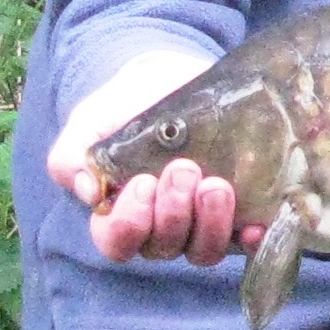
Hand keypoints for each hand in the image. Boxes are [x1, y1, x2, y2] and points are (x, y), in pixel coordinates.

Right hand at [46, 50, 264, 267]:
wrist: (170, 79)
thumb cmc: (124, 107)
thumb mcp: (89, 123)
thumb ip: (74, 156)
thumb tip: (90, 192)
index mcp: (120, 215)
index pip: (118, 242)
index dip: (129, 224)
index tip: (142, 183)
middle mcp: (160, 228)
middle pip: (164, 246)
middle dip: (174, 212)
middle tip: (184, 169)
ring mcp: (200, 225)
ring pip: (202, 250)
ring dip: (210, 223)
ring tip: (216, 185)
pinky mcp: (236, 215)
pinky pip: (243, 243)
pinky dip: (249, 240)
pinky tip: (255, 225)